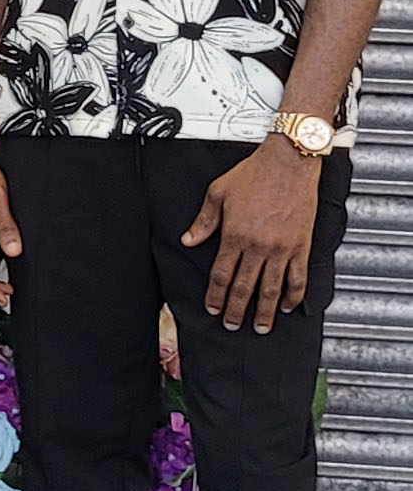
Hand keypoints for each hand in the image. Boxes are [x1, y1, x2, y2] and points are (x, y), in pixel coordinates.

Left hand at [184, 138, 321, 333]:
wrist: (289, 163)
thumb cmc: (253, 175)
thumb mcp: (218, 193)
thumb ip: (203, 221)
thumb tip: (188, 240)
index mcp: (234, 235)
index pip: (221, 274)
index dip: (215, 295)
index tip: (213, 309)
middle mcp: (258, 246)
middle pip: (244, 287)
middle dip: (236, 310)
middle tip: (232, 325)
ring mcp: (282, 249)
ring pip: (272, 289)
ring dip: (266, 311)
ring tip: (261, 327)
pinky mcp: (301, 246)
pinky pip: (298, 277)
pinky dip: (294, 295)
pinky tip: (288, 306)